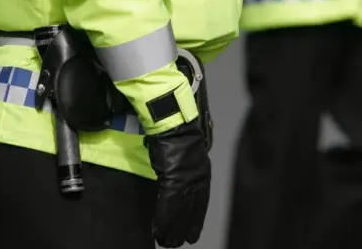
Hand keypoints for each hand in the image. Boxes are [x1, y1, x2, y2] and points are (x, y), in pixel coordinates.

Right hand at [144, 119, 210, 247]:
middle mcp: (198, 179)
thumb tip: (175, 182)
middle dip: (184, 228)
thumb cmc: (175, 137)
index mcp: (202, 173)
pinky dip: (163, 219)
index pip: (200, 203)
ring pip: (180, 212)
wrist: (173, 125)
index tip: (192, 233)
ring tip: (166, 241)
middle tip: (177, 242)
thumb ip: (183, 173)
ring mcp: (187, 180)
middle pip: (191, 210)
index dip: (195, 220)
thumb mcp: (184, 158)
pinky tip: (159, 230)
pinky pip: (168, 206)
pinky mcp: (174, 180)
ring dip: (172, 228)